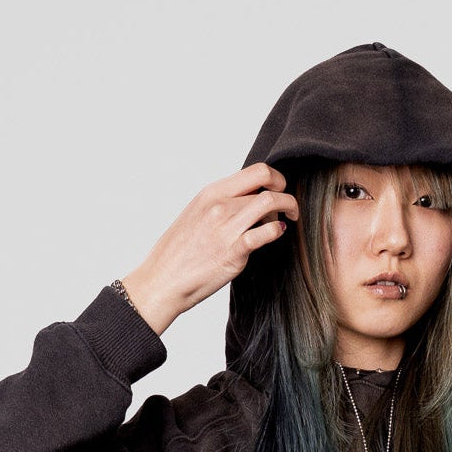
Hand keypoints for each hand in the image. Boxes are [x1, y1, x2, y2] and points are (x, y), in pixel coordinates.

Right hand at [122, 162, 299, 334]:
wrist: (163, 280)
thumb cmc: (179, 251)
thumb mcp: (197, 214)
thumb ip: (222, 204)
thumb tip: (246, 200)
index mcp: (211, 193)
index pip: (256, 170)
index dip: (276, 178)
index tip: (279, 191)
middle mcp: (220, 205)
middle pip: (267, 184)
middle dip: (285, 194)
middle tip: (289, 208)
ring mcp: (227, 227)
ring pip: (270, 204)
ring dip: (285, 212)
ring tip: (285, 223)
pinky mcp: (234, 251)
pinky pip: (265, 233)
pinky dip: (277, 231)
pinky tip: (277, 234)